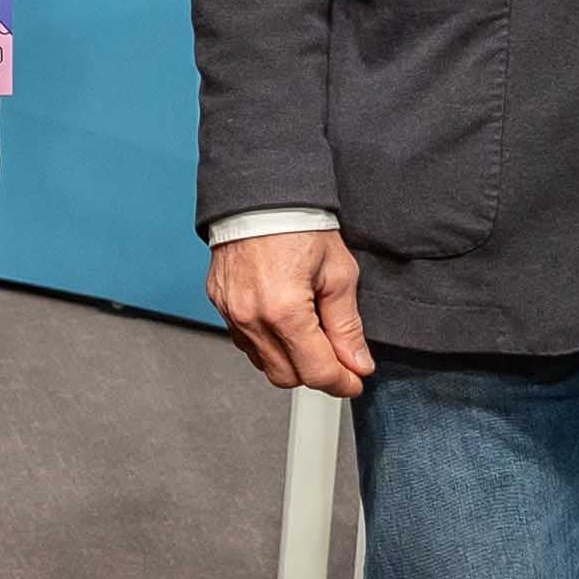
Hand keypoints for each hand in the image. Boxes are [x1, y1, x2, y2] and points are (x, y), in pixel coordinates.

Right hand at [207, 229, 374, 396]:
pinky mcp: (220, 305)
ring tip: (311, 336)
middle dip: (316, 374)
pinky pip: (246, 343)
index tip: (355, 380)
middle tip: (338, 359)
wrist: (261, 195)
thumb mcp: (338, 273)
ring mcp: (231, 313)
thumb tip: (357, 363)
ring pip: (265, 364)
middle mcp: (252, 317)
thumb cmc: (299, 223)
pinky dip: (268, 344)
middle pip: (288, 377)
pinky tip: (284, 325)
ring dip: (291, 361)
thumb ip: (347, 325)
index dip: (342, 382)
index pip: (317, 371)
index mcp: (285, 310)